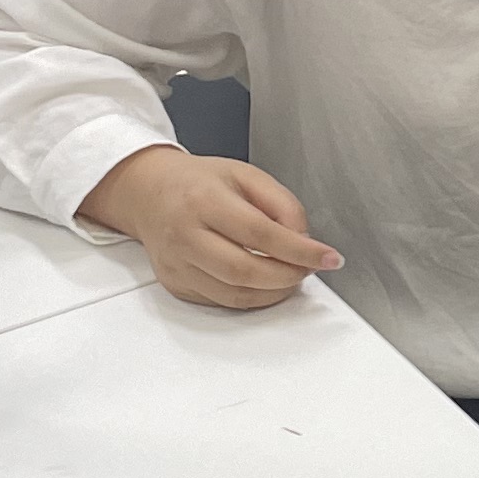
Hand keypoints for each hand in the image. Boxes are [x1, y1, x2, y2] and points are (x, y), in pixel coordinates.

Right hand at [81, 145, 340, 309]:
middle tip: (309, 269)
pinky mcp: (175, 284)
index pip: (259, 232)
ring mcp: (177, 264)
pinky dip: (252, 298)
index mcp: (204, 200)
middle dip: (287, 276)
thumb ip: (282, 204)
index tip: (328, 257)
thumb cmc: (200, 183)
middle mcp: (185, 235)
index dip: (299, 250)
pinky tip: (266, 284)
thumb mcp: (247, 175)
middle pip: (244, 271)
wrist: (149, 193)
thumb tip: (304, 240)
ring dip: (273, 292)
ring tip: (292, 276)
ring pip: (233, 294)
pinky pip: (221, 302)